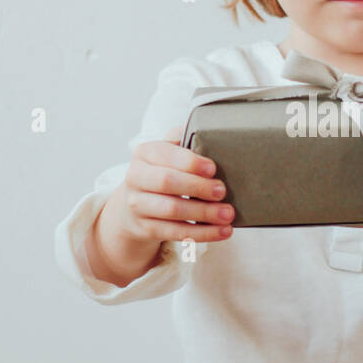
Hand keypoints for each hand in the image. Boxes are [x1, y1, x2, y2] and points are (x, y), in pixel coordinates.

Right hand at [119, 125, 235, 244]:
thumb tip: (208, 129)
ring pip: (172, 210)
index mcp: (144, 153)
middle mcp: (135, 177)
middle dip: (198, 187)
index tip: (213, 169)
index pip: (166, 155)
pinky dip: (202, 233)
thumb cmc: (161, 172)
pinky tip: (222, 231)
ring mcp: (138, 205)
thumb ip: (183, 139)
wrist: (134, 205)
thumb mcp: (167, 152)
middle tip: (223, 191)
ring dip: (204, 213)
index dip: (190, 162)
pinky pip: (175, 233)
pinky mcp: (146, 228)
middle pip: (167, 182)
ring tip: (228, 214)